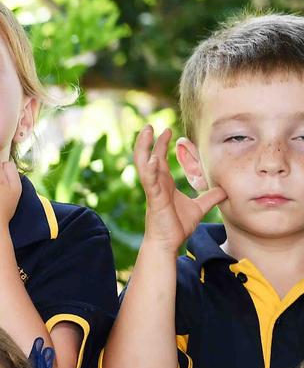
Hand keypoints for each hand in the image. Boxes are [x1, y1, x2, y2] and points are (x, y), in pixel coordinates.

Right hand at [135, 126, 225, 250]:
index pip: (160, 159)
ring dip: (143, 147)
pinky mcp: (154, 198)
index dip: (162, 145)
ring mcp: (153, 190)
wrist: (168, 243)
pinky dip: (149, 168)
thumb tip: (225, 190)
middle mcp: (156, 184)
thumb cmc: (177, 226)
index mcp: (164, 184)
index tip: (168, 131)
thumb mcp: (199, 208)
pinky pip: (149, 181)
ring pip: (143, 164)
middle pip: (147, 157)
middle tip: (150, 125)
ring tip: (146, 132)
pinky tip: (152, 157)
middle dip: (147, 141)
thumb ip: (210, 197)